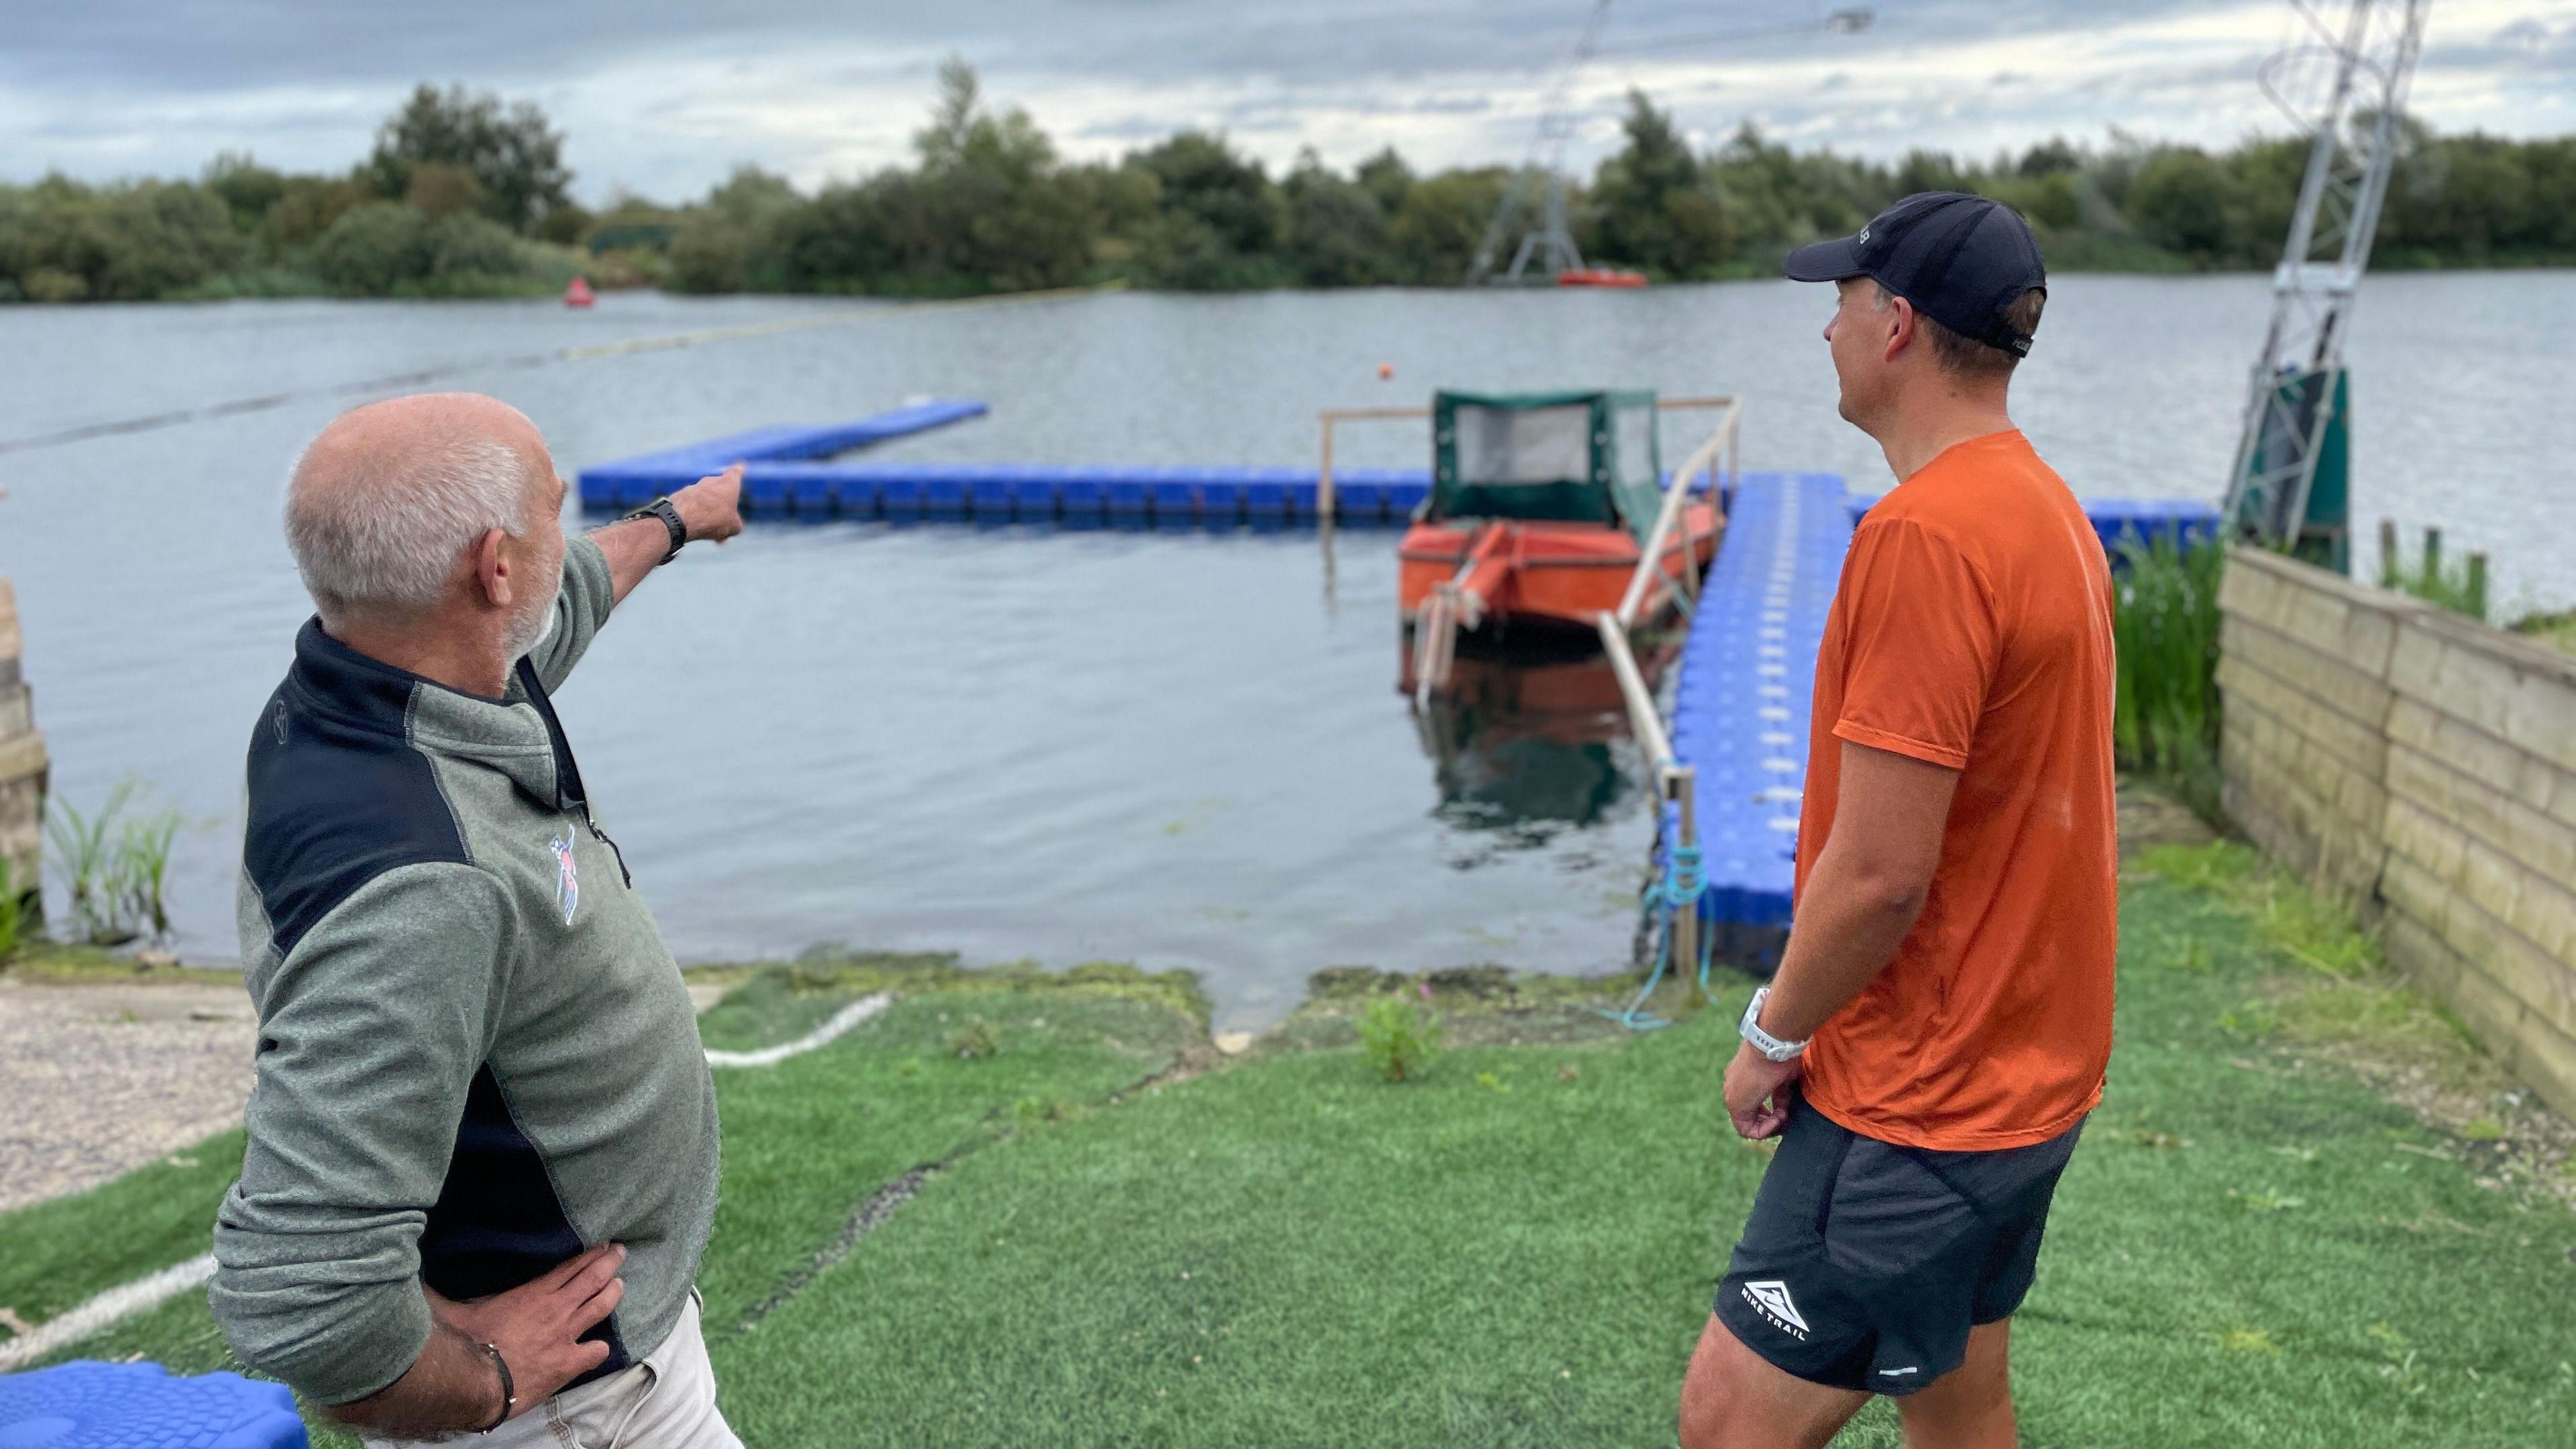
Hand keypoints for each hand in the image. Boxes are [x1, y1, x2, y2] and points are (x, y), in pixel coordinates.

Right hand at [425, 1243, 625, 1421]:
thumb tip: (419, 1278)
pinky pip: (596, 1351)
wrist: (475, 1382)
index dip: (590, 1254)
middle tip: (621, 1254)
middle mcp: (556, 1308)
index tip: (604, 1244)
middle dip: (610, 1263)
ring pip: (601, 1306)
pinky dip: (600, 1347)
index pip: (570, 1266)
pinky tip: (600, 1347)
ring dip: (613, 1293)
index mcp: (533, 1292)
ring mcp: (566, 1335)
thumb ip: (441, 1290)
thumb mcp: (454, 1307)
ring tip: (619, 1285)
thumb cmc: (465, 1342)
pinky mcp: (569, 1363)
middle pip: (593, 1279)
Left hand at [672, 464, 744, 544]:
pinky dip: (695, 516)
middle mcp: (711, 481)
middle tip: (725, 525)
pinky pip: (692, 506)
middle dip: (722, 507)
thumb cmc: (713, 519)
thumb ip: (735, 523)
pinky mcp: (681, 495)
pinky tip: (695, 529)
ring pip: (705, 501)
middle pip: (720, 491)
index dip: (739, 471)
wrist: (682, 519)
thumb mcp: (734, 527)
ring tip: (710, 532)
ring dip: (708, 514)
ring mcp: (694, 487)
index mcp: (728, 483)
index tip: (740, 466)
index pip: (736, 472)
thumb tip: (732, 526)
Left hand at [1723, 1041, 1800, 1139]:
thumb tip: (1782, 1108)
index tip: (1784, 1108)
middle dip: (1769, 1120)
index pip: (1752, 1103)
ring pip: (1747, 1124)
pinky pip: (1745, 1129)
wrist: (1771, 1044)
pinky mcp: (1735, 1103)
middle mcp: (1732, 1087)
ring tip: (1782, 1115)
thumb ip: (1780, 1094)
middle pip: (1749, 1115)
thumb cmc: (1779, 1055)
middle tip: (1784, 1116)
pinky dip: (1764, 1129)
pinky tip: (1777, 1118)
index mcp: (1741, 1078)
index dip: (1769, 1113)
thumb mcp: (1782, 1077)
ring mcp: (1731, 1095)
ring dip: (1768, 1125)